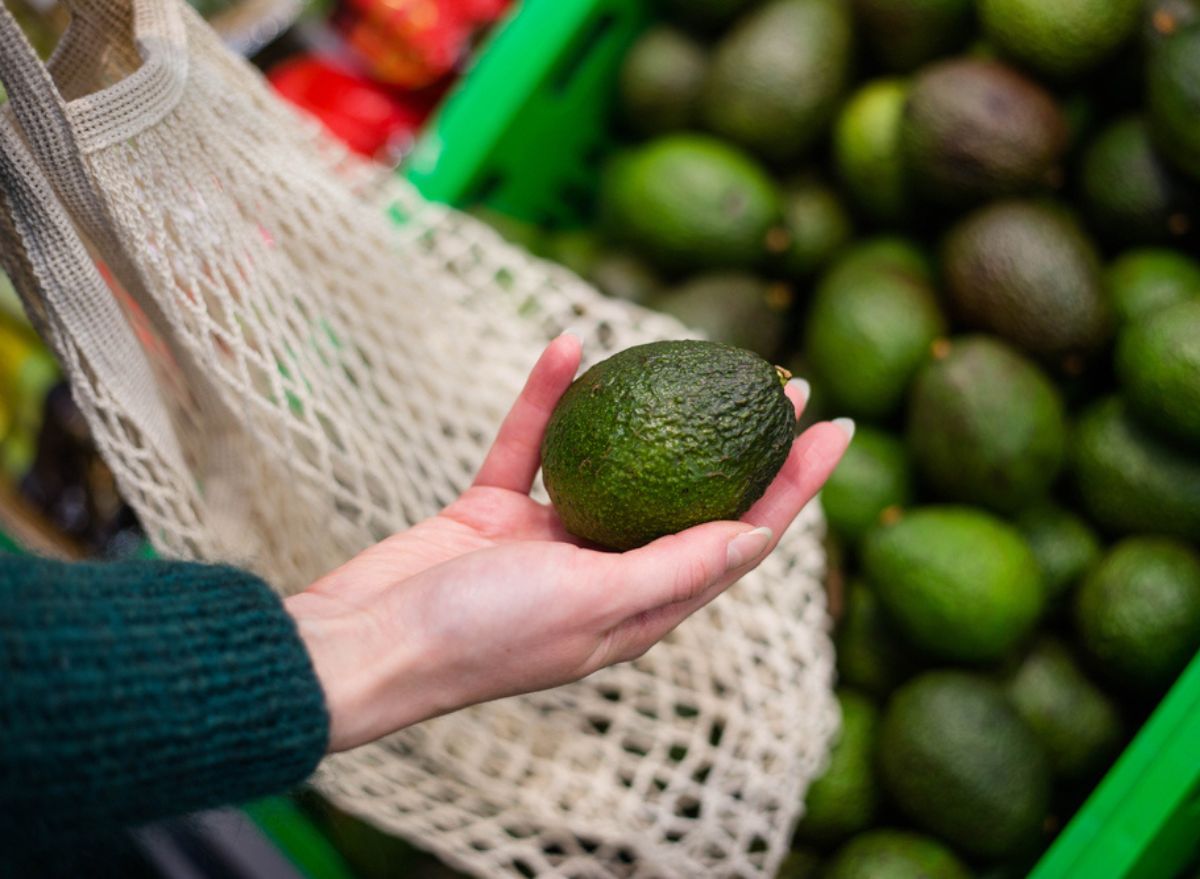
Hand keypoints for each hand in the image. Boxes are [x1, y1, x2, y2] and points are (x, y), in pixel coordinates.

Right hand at [286, 335, 850, 751]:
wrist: (365, 644)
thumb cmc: (481, 637)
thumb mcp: (591, 603)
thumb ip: (672, 568)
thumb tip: (758, 536)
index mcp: (640, 608)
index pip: (739, 539)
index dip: (793, 485)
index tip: (835, 426)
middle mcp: (605, 573)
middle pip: (692, 496)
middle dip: (743, 441)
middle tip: (782, 379)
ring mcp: (550, 541)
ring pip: (615, 461)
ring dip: (652, 410)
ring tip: (696, 354)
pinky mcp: (495, 513)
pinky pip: (531, 445)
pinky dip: (546, 401)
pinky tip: (565, 346)